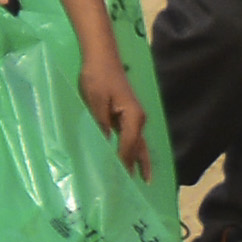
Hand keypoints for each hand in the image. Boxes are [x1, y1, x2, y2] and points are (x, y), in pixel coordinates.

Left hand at [78, 44, 151, 178]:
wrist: (101, 57)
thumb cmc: (97, 77)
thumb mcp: (96, 103)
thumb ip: (102, 125)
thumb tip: (105, 146)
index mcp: (133, 117)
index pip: (129, 146)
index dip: (125, 163)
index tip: (121, 181)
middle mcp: (138, 119)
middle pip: (140, 147)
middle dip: (141, 166)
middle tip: (146, 185)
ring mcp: (134, 116)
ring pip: (138, 142)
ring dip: (138, 159)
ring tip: (141, 177)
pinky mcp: (127, 114)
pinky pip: (132, 136)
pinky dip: (132, 148)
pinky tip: (128, 156)